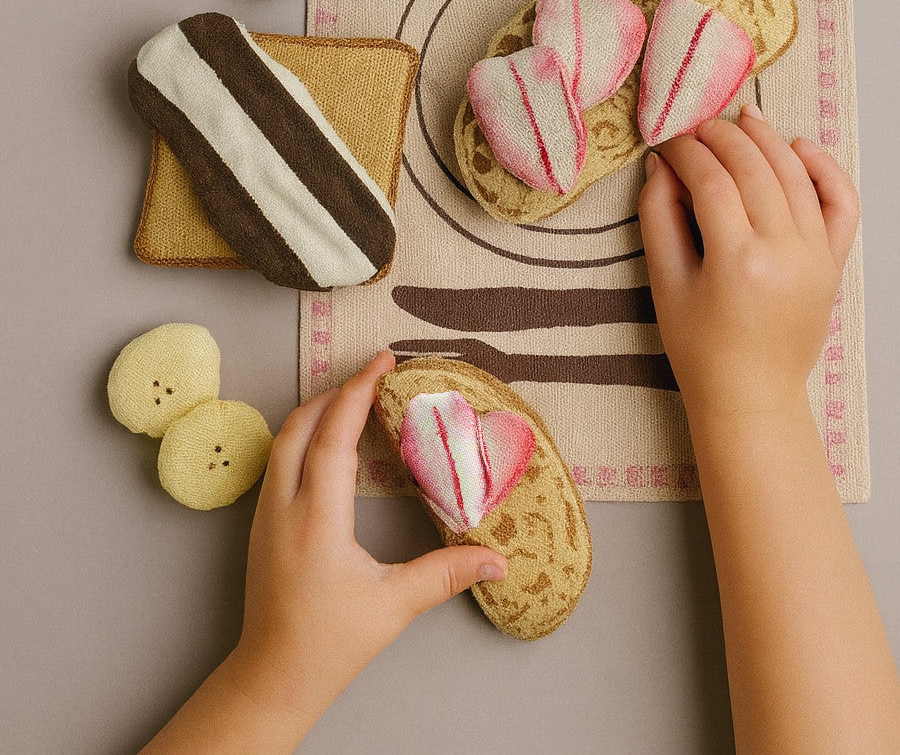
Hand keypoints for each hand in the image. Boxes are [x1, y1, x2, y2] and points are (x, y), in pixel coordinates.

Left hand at [233, 351, 507, 721]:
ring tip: (354, 398)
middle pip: (300, 424)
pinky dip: (305, 436)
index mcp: (317, 519)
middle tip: (374, 374)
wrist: (271, 677)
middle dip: (336, 391)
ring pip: (284, 441)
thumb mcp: (394, 606)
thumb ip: (447, 575)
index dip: (357, 391)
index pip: (333, 434)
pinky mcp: (262, 525)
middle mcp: (284, 507)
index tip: (383, 361)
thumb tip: (498, 561)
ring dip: (318, 411)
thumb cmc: (329, 644)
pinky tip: (330, 444)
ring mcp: (266, 514)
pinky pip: (279, 461)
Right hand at [637, 105, 858, 420]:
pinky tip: (797, 147)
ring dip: (766, 139)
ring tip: (739, 120)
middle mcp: (785, 252)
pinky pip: (841, 201)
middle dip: (721, 136)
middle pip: (754, 167)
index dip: (685, 152)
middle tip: (696, 128)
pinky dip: (824, 168)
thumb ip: (658, 217)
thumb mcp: (664, 283)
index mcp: (738, 261)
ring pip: (795, 173)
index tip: (667, 143)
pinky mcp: (835, 260)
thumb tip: (663, 164)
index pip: (711, 180)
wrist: (751, 394)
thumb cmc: (699, 346)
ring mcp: (817, 255)